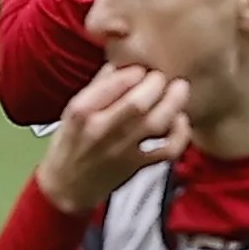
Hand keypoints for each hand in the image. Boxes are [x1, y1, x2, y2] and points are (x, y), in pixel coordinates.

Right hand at [32, 61, 188, 213]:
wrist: (67, 186)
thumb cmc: (71, 144)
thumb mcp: (72, 111)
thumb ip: (98, 86)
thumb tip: (121, 63)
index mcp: (82, 110)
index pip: (114, 83)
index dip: (135, 72)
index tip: (142, 70)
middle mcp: (101, 129)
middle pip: (139, 102)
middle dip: (157, 84)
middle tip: (162, 77)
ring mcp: (121, 150)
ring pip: (155, 123)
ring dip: (173, 103)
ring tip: (179, 89)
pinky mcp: (136, 166)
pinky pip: (166, 150)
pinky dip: (180, 135)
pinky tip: (181, 121)